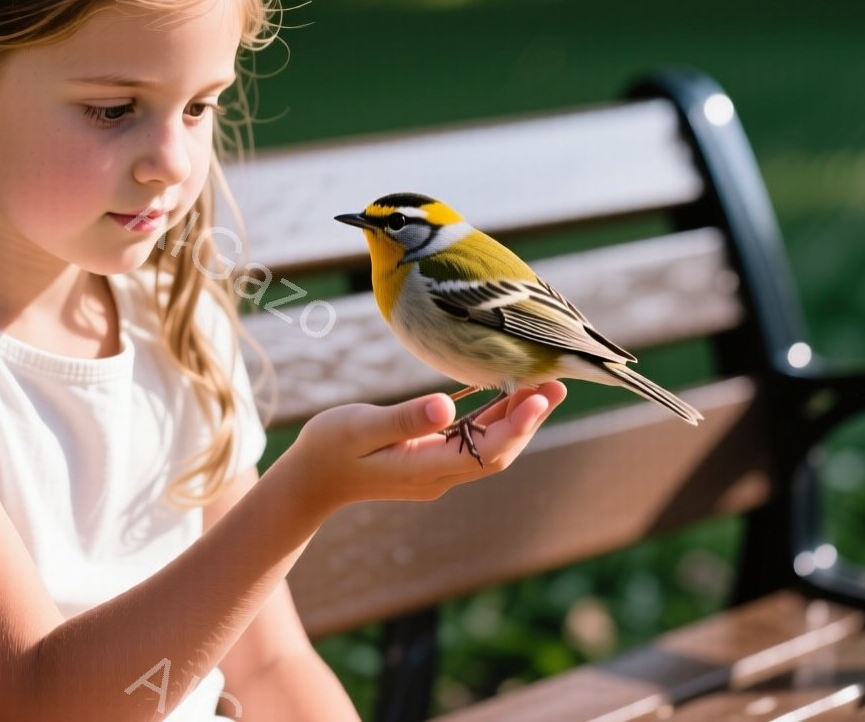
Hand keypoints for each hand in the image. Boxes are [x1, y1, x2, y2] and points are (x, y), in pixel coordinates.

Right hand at [282, 382, 566, 511]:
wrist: (310, 482)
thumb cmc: (329, 447)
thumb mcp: (360, 426)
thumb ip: (403, 418)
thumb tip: (447, 406)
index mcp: (425, 469)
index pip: (485, 452)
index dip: (516, 426)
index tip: (537, 397)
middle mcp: (438, 476)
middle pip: (497, 452)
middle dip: (528, 420)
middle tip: (554, 383)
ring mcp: (436, 473)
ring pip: (488, 448)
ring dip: (515, 420)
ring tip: (543, 386)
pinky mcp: (431, 462)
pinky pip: (473, 444)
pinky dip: (493, 421)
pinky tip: (505, 398)